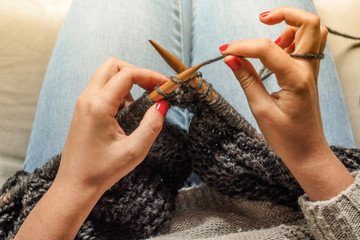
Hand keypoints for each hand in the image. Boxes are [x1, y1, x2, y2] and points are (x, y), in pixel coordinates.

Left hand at [15, 58, 168, 238]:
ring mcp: (83, 103)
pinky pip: (102, 88)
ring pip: (107, 74)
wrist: (75, 184)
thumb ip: (151, 126)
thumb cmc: (101, 171)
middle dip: (137, 72)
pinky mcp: (84, 109)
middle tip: (154, 88)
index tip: (166, 85)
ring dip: (128, 81)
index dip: (150, 75)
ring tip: (142, 101)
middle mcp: (87, 99)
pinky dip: (119, 90)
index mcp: (98, 106)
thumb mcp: (134, 151)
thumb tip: (162, 105)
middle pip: (113, 66)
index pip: (127, 74)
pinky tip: (128, 110)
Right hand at [220, 7, 352, 200]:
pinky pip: (307, 45)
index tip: (225, 51)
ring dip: (290, 27)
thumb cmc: (286, 137)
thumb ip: (247, 79)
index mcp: (296, 79)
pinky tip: (276, 53)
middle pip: (309, 23)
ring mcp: (311, 70)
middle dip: (284, 14)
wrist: (307, 152)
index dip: (242, 46)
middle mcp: (308, 70)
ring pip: (312, 31)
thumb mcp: (260, 109)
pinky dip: (292, 40)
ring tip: (269, 42)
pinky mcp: (308, 74)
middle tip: (262, 20)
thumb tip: (231, 58)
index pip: (266, 48)